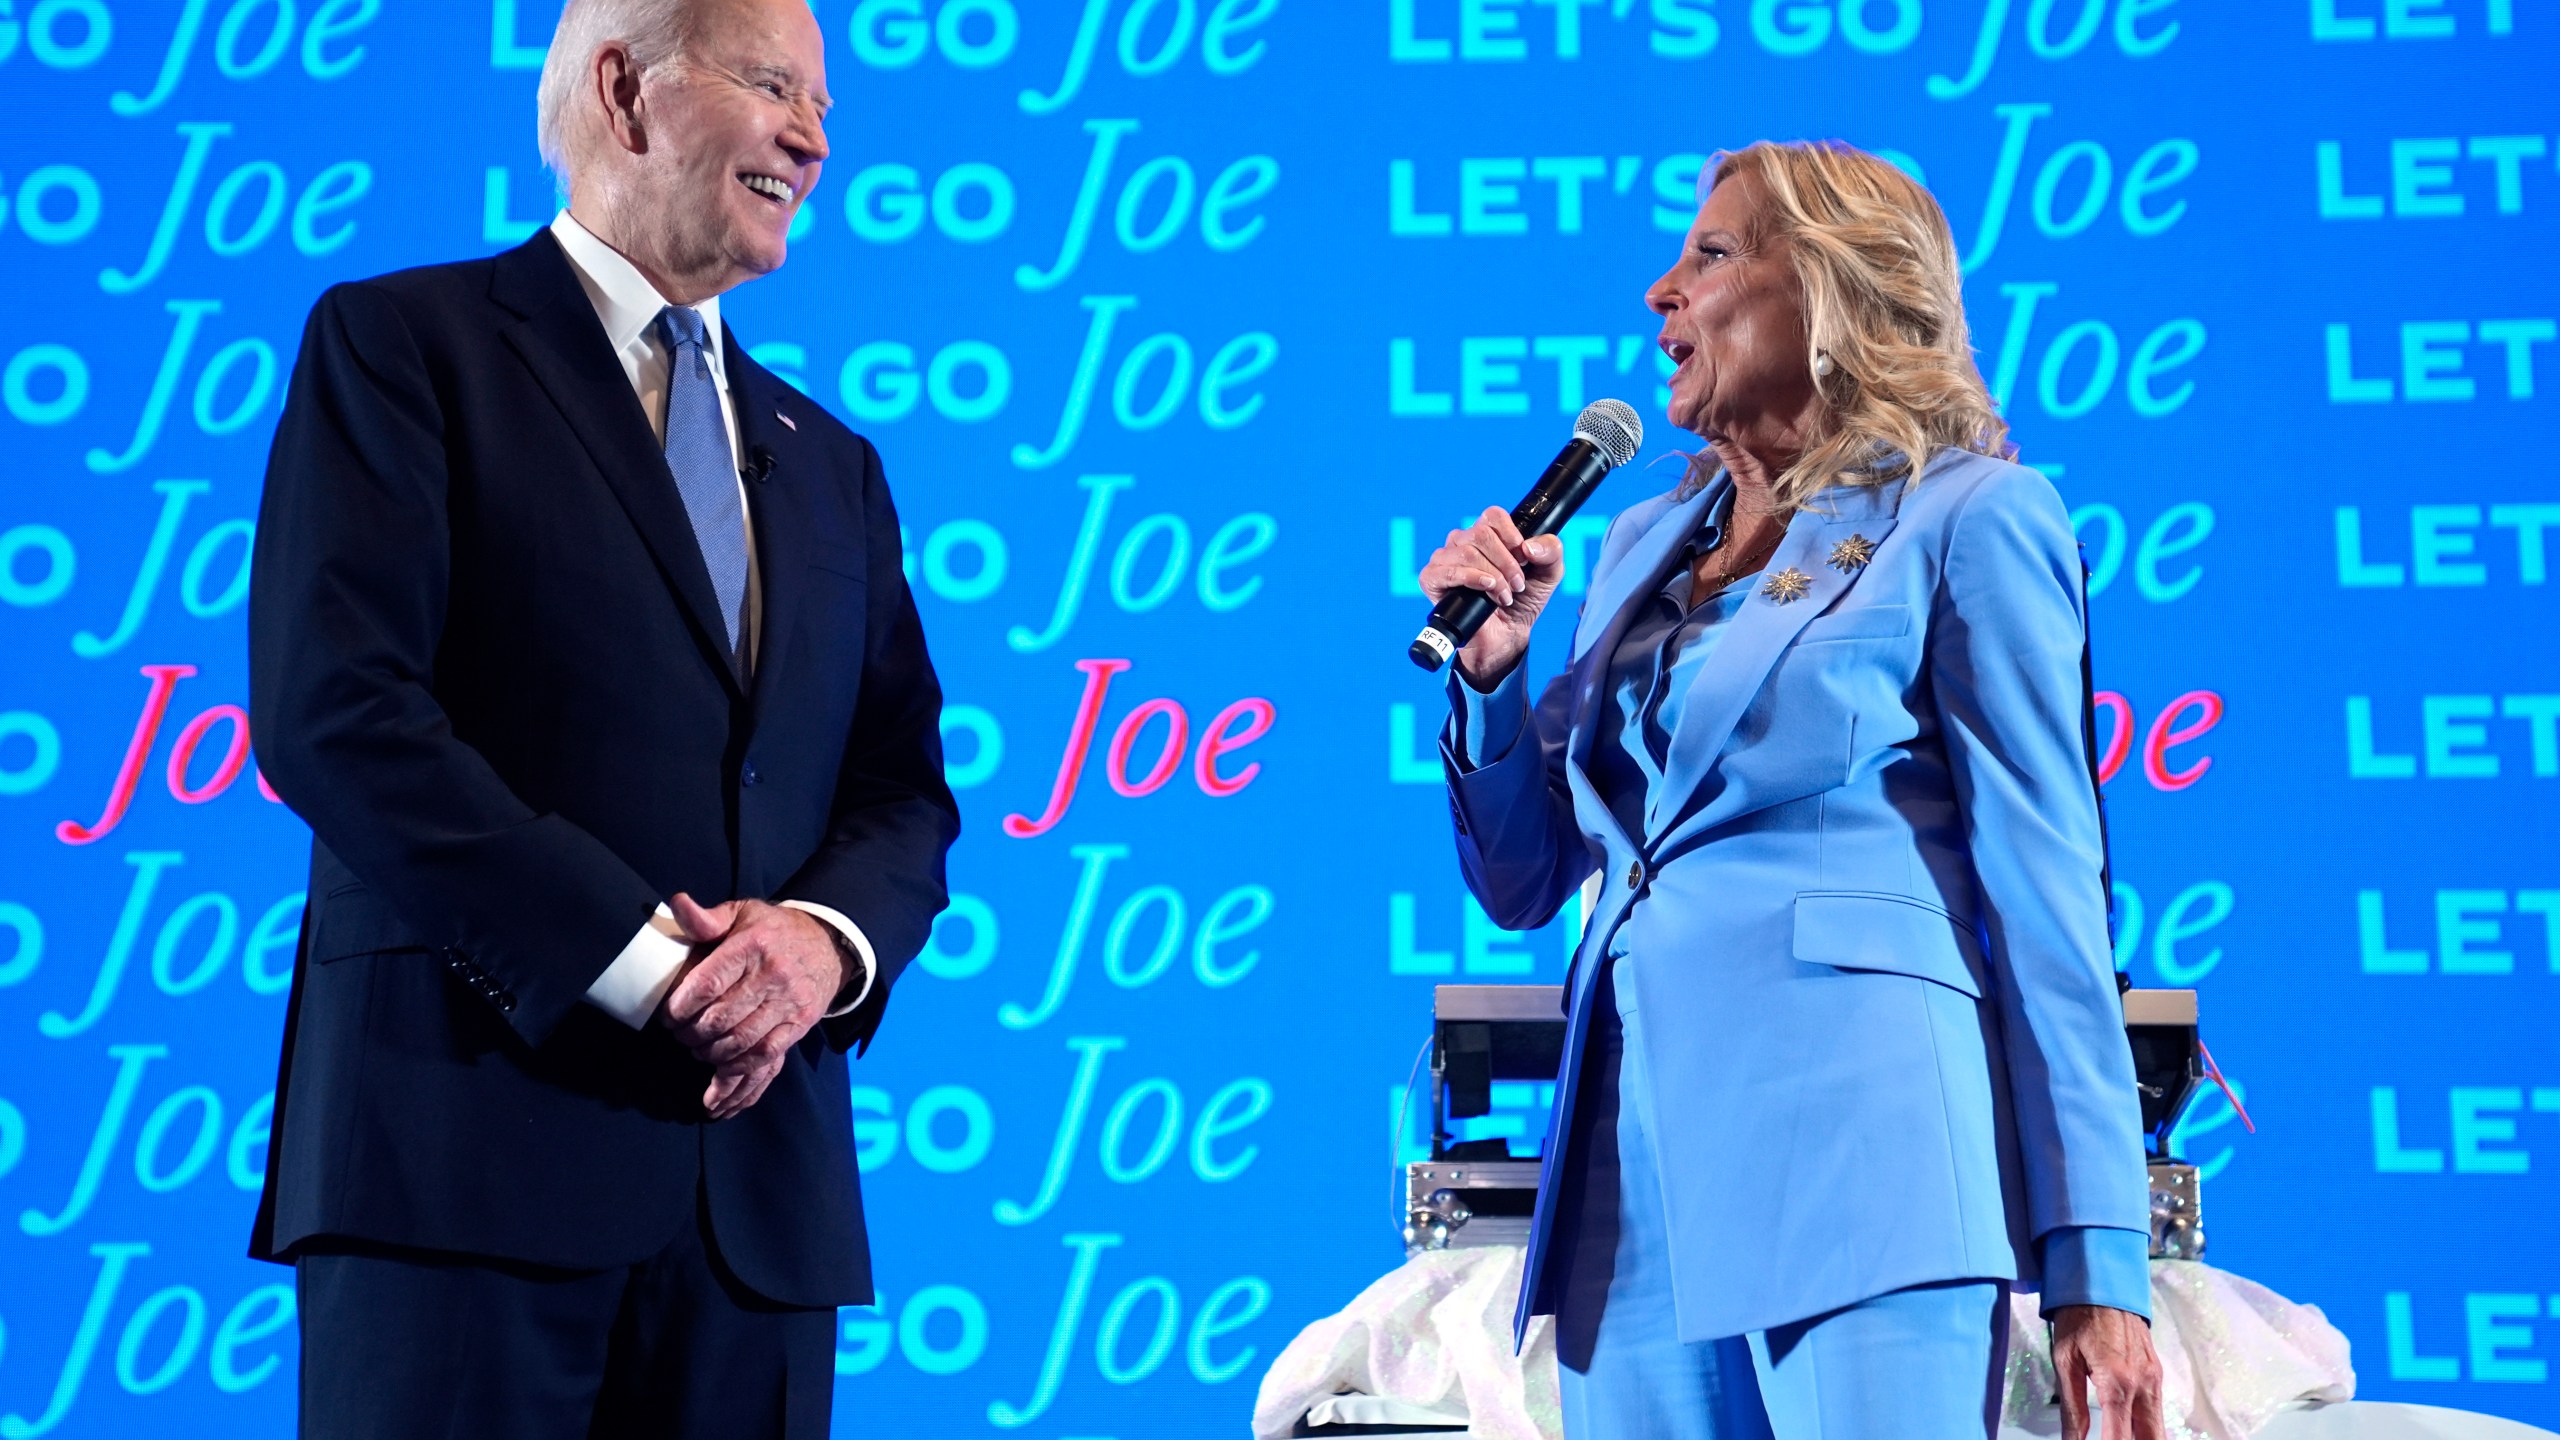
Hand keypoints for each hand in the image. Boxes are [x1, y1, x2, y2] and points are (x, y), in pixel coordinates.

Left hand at [660, 894, 847, 1120]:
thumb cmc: (773, 931)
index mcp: (752, 945)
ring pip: (740, 1041)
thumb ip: (706, 918)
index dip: (680, 1007)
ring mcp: (789, 1002)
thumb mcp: (741, 914)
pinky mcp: (800, 1023)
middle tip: (680, 1035)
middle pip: (720, 1018)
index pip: (707, 984)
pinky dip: (739, 1067)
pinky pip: (766, 1054)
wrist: (828, 944)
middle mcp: (773, 974)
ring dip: (711, 1052)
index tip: (668, 1015)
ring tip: (698, 1049)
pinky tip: (722, 1066)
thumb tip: (678, 903)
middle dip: (691, 1034)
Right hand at [1417, 506, 1564, 687]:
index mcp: (1487, 534)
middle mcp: (1463, 542)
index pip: (1492, 515)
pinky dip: (1472, 579)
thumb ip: (1551, 551)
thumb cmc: (1523, 601)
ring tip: (1504, 595)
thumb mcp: (1549, 574)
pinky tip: (1486, 589)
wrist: (1507, 635)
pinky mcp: (1432, 579)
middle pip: (1481, 533)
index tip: (1523, 557)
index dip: (1511, 534)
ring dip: (1494, 576)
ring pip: (1467, 552)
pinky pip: (1449, 570)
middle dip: (1506, 562)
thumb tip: (1529, 546)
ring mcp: (1445, 559)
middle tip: (1517, 584)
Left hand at [2051, 1304, 2164, 1439]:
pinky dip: (2147, 1428)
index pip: (2120, 1438)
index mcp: (2118, 1383)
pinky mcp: (2157, 1373)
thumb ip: (2072, 1408)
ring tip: (2119, 1437)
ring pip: (2158, 1429)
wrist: (2103, 1282)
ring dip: (2143, 1439)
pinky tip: (2131, 1433)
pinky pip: (2157, 1411)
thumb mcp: (2065, 1361)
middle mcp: (2143, 1384)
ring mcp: (2154, 1379)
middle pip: (2151, 1439)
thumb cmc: (2078, 1317)